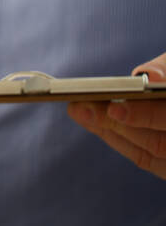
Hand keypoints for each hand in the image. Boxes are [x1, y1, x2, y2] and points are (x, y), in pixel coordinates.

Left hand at [67, 53, 165, 179]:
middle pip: (161, 143)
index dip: (145, 116)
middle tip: (79, 108)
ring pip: (154, 154)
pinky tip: (94, 122)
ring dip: (112, 133)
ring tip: (79, 111)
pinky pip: (150, 160)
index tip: (114, 110)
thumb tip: (149, 76)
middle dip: (118, 126)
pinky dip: (120, 140)